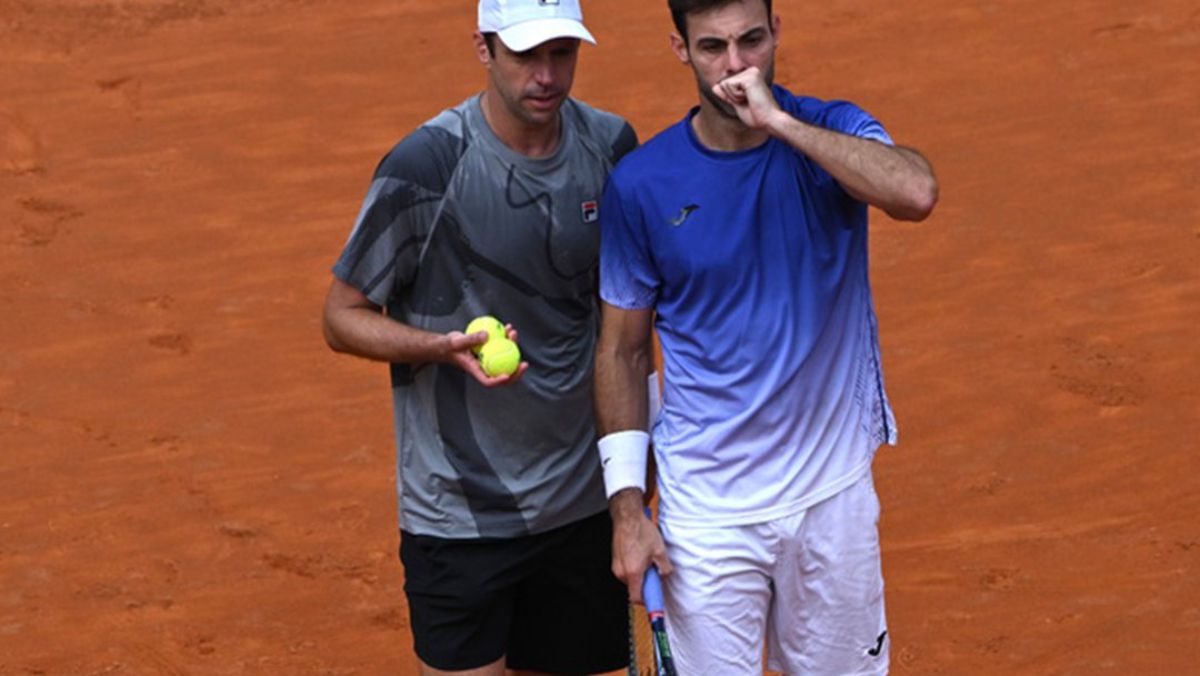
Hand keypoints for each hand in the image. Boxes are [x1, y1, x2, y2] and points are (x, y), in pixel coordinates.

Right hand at [445, 324, 528, 386]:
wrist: (446, 344)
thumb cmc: (448, 346)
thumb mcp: (456, 342)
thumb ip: (471, 339)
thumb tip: (486, 335)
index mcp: (475, 370)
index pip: (488, 381)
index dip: (499, 381)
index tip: (507, 375)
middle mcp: (484, 367)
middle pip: (502, 374)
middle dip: (516, 371)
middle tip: (524, 363)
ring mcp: (488, 359)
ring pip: (504, 358)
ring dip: (512, 347)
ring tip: (513, 332)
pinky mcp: (489, 351)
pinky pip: (501, 346)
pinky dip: (506, 338)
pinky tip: (507, 328)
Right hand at [610, 489, 671, 604]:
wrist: (627, 517)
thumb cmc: (641, 531)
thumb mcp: (660, 551)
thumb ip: (665, 569)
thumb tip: (665, 576)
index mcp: (633, 573)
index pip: (637, 598)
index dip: (647, 601)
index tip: (654, 603)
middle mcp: (621, 572)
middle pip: (634, 588)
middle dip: (646, 583)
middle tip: (654, 570)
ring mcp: (616, 566)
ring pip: (631, 579)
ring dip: (640, 574)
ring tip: (646, 558)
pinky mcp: (615, 561)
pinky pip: (626, 571)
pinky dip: (634, 567)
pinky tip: (639, 554)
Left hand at [711, 66, 779, 129]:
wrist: (769, 121)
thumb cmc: (756, 115)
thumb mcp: (737, 103)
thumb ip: (727, 95)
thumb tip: (715, 86)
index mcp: (750, 75)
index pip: (725, 84)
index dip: (731, 98)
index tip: (747, 102)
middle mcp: (751, 70)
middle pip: (723, 83)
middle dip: (731, 97)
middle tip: (749, 102)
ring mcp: (751, 72)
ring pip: (725, 84)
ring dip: (734, 97)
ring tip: (750, 100)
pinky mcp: (750, 76)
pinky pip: (729, 85)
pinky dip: (736, 96)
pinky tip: (750, 98)